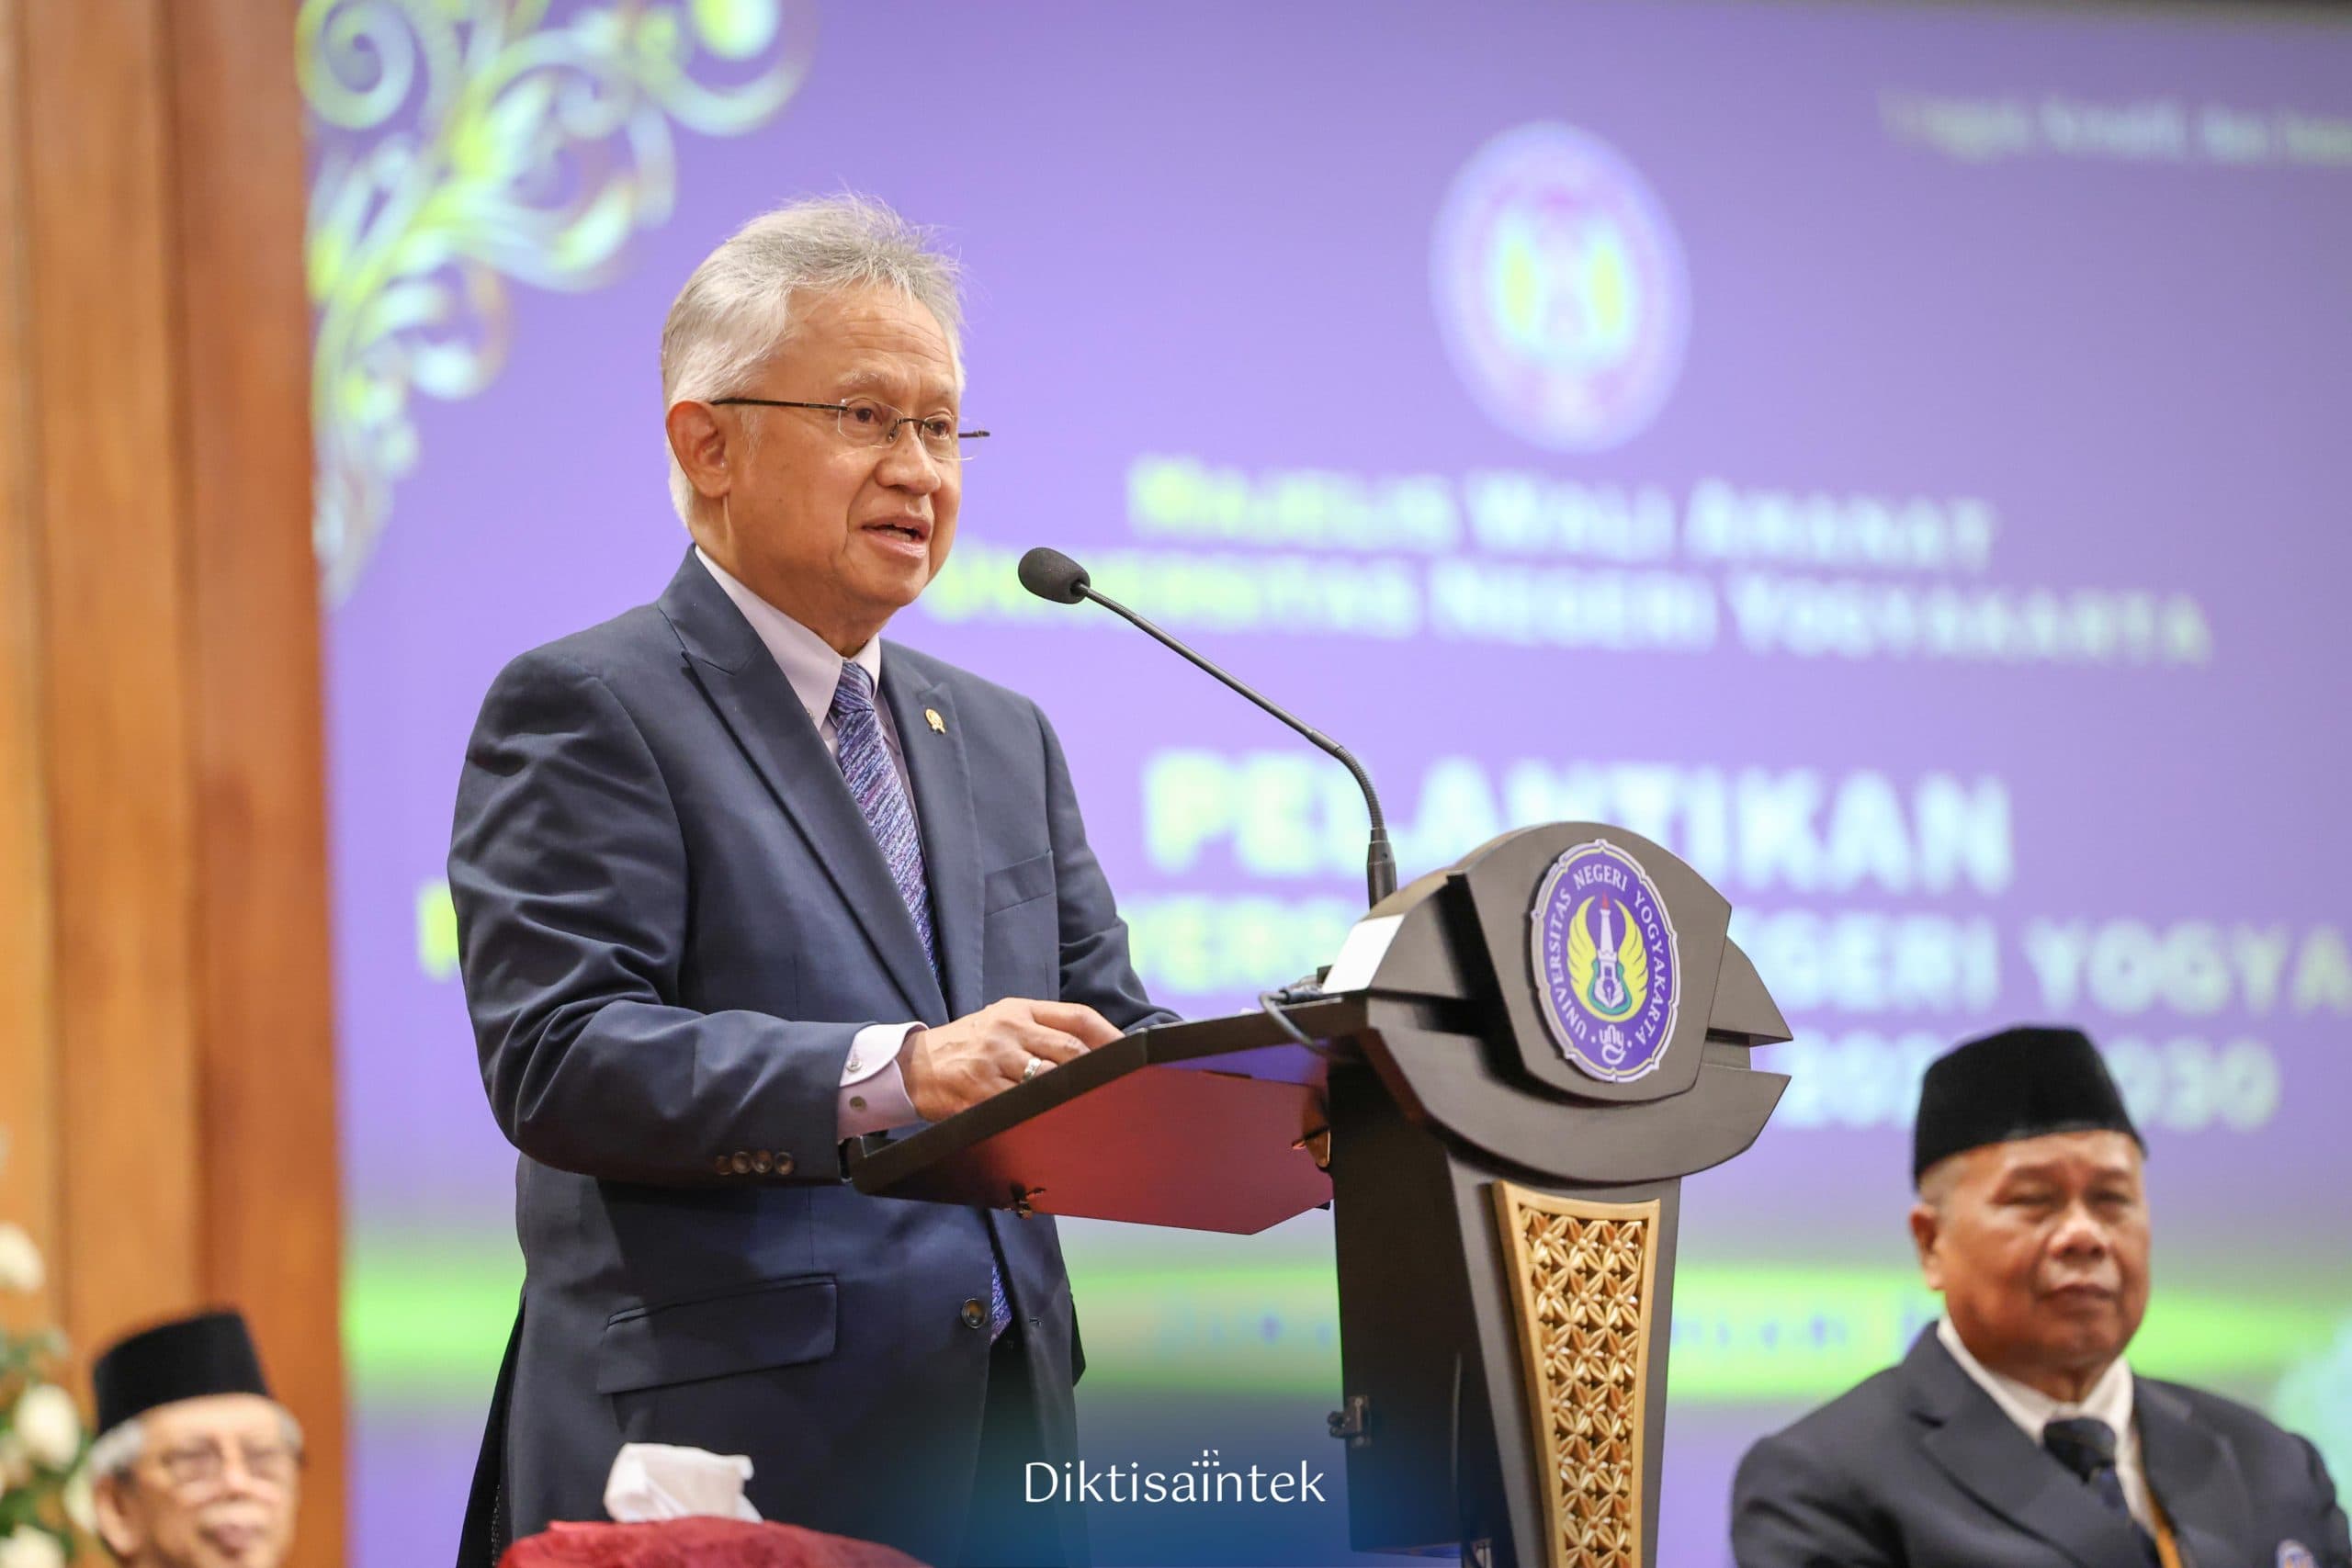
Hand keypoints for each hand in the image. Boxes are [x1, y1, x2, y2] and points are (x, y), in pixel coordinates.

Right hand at [902, 998, 1121, 1121]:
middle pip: (1071, 1051)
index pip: (1077, 1018)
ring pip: (1051, 1080)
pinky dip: (1044, 1114)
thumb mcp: (1002, 1021)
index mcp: (1020, 1010)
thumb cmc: (968, 1045)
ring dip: (1076, 1098)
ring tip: (1096, 1111)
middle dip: (1099, 1073)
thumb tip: (1094, 1050)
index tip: (1134, 1055)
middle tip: (1121, 1091)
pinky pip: (1022, 1105)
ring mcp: (994, 1060)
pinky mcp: (980, 1091)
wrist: (914, 1066)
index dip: (1110, 1038)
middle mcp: (1009, 1029)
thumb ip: (1042, 1029)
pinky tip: (1058, 1122)